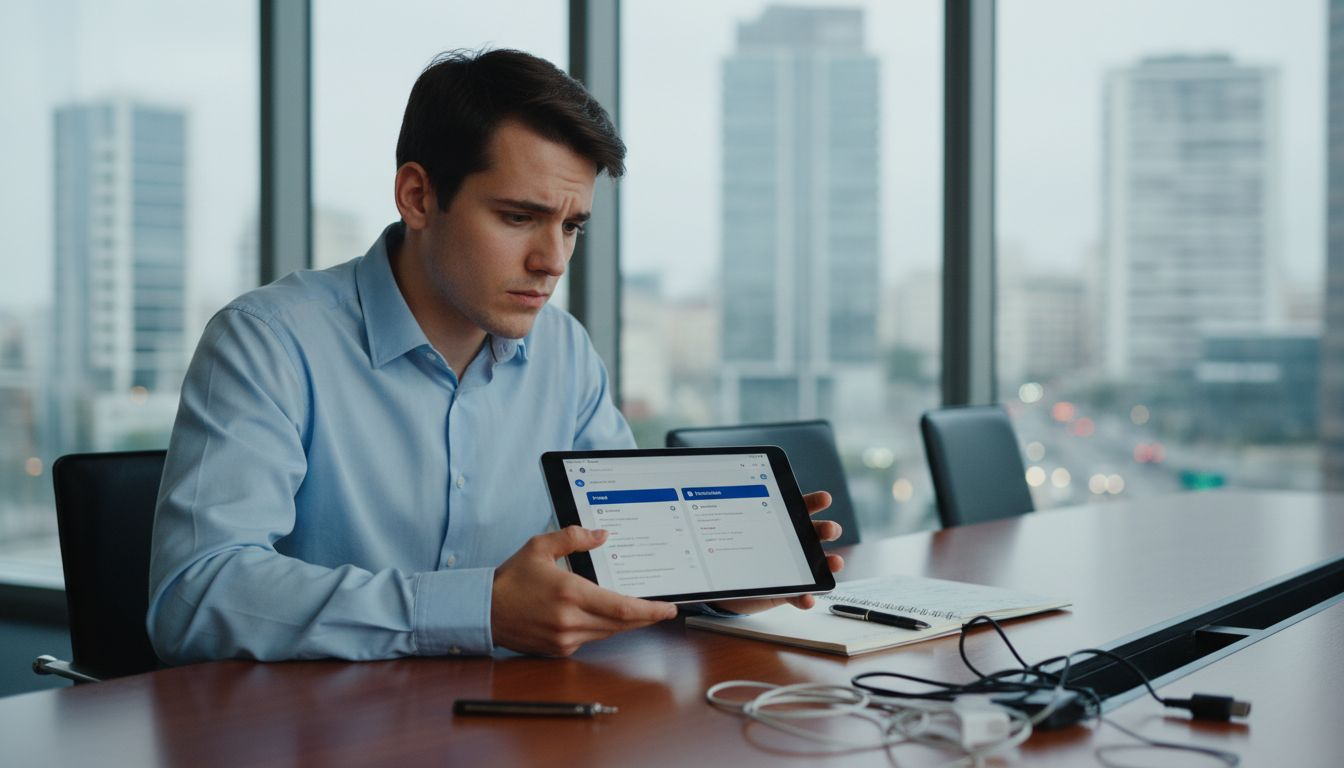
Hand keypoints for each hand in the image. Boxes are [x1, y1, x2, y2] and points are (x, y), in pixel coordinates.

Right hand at [491, 526, 677, 655]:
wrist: (483, 610)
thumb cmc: (510, 579)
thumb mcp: (540, 547)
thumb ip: (573, 537)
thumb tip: (601, 535)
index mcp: (569, 593)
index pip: (622, 608)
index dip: (650, 610)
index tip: (668, 608)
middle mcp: (570, 620)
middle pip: (621, 624)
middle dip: (645, 617)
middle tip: (663, 610)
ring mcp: (564, 638)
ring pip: (608, 633)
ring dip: (626, 623)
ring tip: (640, 612)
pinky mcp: (559, 649)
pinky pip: (591, 639)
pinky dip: (603, 628)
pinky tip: (607, 618)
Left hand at [709, 490, 844, 614]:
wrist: (728, 584)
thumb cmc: (733, 553)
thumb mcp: (728, 534)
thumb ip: (721, 521)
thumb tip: (696, 503)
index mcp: (781, 522)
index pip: (800, 506)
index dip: (813, 501)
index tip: (824, 498)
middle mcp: (793, 542)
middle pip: (815, 532)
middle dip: (826, 529)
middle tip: (830, 529)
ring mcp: (794, 567)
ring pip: (818, 562)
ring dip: (829, 562)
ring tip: (834, 562)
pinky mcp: (788, 591)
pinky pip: (801, 595)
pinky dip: (805, 597)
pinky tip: (807, 598)